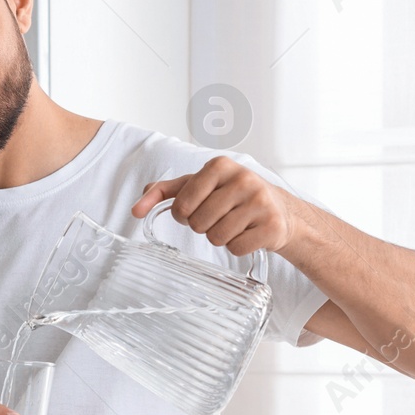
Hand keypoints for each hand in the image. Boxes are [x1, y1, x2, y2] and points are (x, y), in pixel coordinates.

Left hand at [130, 156, 296, 256]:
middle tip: (218, 218)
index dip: (183, 214)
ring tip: (233, 224)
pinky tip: (247, 233)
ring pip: (217, 237)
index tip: (194, 210)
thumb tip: (136, 210)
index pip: (182, 204)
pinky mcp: (271, 225)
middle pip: (199, 223)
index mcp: (219, 165)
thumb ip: (165, 192)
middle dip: (203, 226)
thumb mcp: (198, 186)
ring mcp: (260, 201)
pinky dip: (238, 247)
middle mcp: (242, 179)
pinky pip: (236, 248)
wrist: (279, 210)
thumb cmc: (231, 196)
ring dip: (220, 237)